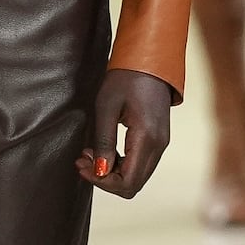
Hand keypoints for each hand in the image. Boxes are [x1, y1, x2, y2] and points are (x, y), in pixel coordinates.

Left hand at [77, 68, 171, 199]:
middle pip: (133, 184)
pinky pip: (140, 164)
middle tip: (83, 159)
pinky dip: (120, 164)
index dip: (102, 181)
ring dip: (111, 171)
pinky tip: (104, 148)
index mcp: (147, 138)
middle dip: (104, 178)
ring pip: (136, 176)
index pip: (128, 182)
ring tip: (90, 152)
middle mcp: (159, 145)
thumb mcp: (107, 106)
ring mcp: (161, 143)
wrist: (150, 60)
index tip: (82, 164)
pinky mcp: (158, 139)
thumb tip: (100, 171)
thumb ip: (104, 141)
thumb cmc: (126, 77)